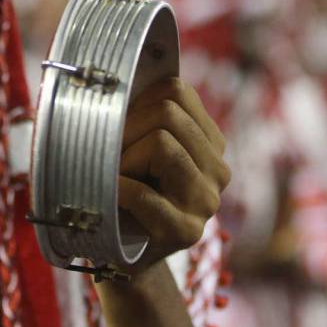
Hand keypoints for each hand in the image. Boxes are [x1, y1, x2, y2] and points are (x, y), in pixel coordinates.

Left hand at [117, 77, 230, 273]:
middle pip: (168, 112)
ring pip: (162, 144)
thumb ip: (139, 112)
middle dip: (126, 128)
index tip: (119, 127)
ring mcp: (206, 202)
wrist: (121, 256)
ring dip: (123, 158)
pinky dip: (115, 188)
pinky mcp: (186, 231)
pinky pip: (142, 192)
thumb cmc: (121, 192)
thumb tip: (115, 69)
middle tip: (109, 156)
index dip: (137, 101)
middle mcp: (218, 169)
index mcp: (210, 142)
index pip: (176, 90)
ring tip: (114, 177)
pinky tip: (109, 194)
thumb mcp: (138, 147)